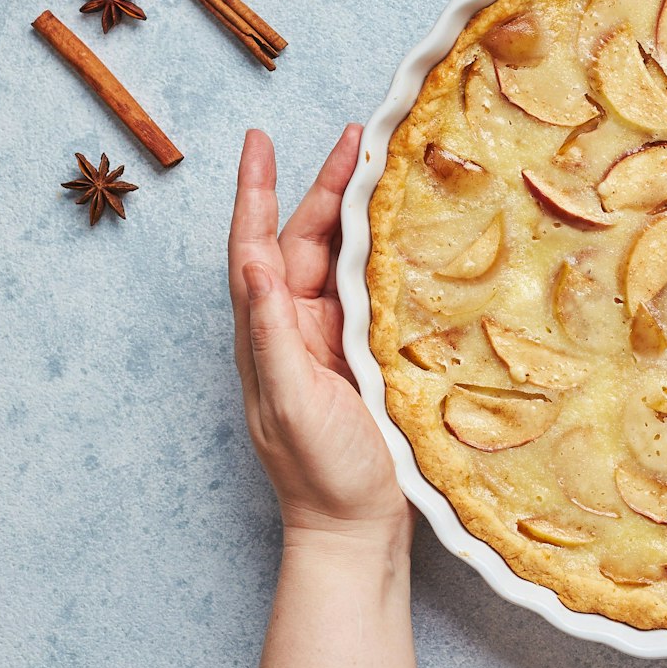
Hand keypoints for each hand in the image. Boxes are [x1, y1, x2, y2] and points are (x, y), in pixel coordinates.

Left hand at [229, 126, 407, 543]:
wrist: (357, 530)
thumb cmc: (319, 475)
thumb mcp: (288, 403)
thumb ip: (269, 333)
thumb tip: (252, 263)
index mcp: (269, 333)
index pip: (256, 246)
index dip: (258, 192)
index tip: (258, 140)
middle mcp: (298, 326)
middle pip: (309, 240)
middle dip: (329, 186)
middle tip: (360, 137)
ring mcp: (337, 339)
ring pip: (346, 259)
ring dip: (362, 213)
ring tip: (388, 168)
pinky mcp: (372, 354)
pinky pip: (378, 290)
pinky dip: (391, 255)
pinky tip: (414, 233)